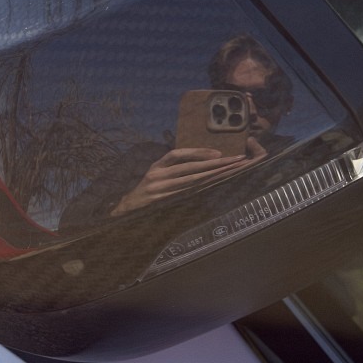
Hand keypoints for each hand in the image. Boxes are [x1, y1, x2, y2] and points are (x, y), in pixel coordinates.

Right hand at [111, 138, 266, 216]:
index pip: (178, 154)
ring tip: (231, 171)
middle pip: (191, 167)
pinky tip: (215, 187)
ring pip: (192, 181)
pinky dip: (203, 190)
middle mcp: (158, 175)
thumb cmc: (143, 191)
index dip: (198, 152)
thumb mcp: (153, 173)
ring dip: (213, 176)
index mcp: (156, 166)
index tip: (218, 153)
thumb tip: (195, 160)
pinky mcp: (163, 203)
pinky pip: (187, 195)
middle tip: (235, 160)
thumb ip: (170, 167)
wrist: (127, 210)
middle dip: (215, 163)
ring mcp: (160, 190)